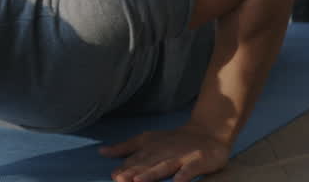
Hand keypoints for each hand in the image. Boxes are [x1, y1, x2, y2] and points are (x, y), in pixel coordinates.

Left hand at [99, 124, 228, 181]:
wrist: (207, 132)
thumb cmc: (172, 141)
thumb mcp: (147, 140)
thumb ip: (125, 148)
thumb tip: (101, 152)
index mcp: (151, 147)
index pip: (135, 159)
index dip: (124, 168)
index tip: (112, 176)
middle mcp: (163, 151)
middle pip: (147, 164)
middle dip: (133, 172)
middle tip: (120, 179)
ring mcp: (181, 156)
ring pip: (164, 166)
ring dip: (152, 174)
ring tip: (139, 181)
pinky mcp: (197, 161)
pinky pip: (190, 170)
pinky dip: (184, 176)